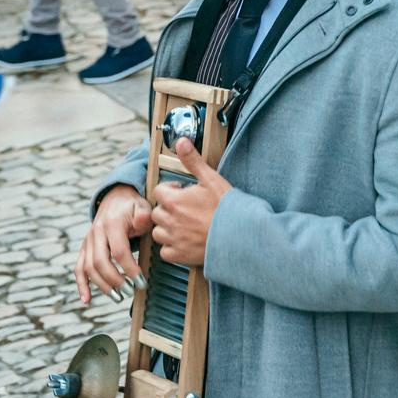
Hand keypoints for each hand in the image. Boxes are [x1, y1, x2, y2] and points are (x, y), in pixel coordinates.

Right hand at [77, 186, 150, 304]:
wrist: (115, 198)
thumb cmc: (132, 207)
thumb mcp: (142, 207)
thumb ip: (144, 215)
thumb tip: (143, 221)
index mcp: (111, 224)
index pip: (119, 251)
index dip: (130, 269)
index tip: (141, 282)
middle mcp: (96, 233)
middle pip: (100, 262)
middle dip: (115, 280)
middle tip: (130, 291)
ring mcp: (88, 241)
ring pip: (89, 268)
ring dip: (102, 286)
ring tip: (118, 297)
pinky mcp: (84, 248)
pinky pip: (79, 268)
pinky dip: (81, 285)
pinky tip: (87, 300)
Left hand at [151, 139, 228, 267]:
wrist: (240, 235)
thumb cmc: (228, 208)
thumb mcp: (211, 179)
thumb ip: (192, 161)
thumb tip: (181, 142)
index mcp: (174, 201)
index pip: (158, 191)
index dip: (170, 190)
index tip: (182, 192)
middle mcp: (170, 220)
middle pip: (157, 212)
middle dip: (168, 209)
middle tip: (184, 209)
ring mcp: (174, 239)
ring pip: (158, 232)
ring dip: (167, 228)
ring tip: (183, 225)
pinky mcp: (180, 255)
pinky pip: (165, 252)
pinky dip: (171, 248)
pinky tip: (184, 241)